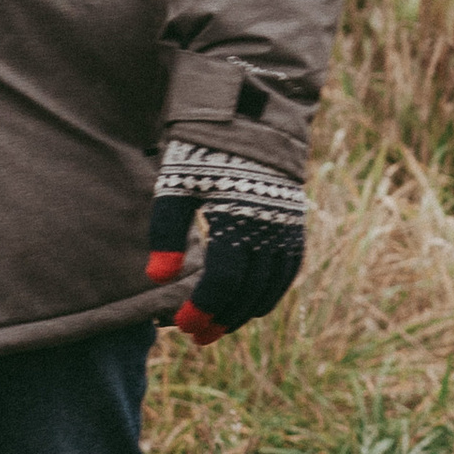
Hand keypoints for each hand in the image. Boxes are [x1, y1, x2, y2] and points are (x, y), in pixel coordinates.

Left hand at [147, 140, 305, 347]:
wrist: (249, 116)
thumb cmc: (203, 150)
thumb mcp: (176, 184)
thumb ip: (166, 231)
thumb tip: (159, 279)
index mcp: (238, 216)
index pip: (223, 280)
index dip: (203, 308)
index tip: (182, 327)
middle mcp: (269, 226)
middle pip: (248, 289)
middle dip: (221, 318)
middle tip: (196, 337)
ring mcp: (287, 225)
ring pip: (271, 284)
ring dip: (245, 311)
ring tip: (220, 327)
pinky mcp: (295, 222)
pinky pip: (288, 270)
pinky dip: (270, 292)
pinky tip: (251, 305)